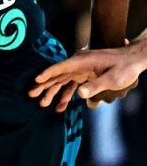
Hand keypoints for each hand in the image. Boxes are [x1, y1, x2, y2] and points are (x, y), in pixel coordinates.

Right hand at [30, 40, 145, 110]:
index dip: (48, 74)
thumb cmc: (125, 67)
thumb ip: (95, 86)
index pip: (61, 67)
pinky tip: (61, 106)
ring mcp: (81, 69)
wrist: (134, 60)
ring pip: (62, 81)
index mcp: (82, 61)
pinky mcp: (85, 74)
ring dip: (53, 92)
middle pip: (58, 75)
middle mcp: (78, 63)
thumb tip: (78, 94)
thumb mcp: (113, 78)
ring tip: (42, 103)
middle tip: (32, 94)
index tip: (36, 80)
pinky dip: (66, 95)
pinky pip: (72, 85)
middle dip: (45, 85)